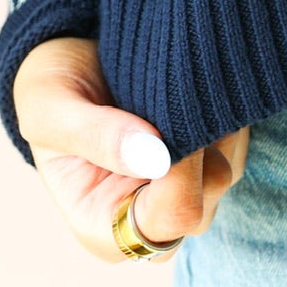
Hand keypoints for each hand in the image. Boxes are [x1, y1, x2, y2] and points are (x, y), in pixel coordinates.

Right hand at [13, 35, 249, 264]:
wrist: (70, 59)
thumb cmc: (51, 93)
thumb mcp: (50, 109)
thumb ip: (96, 135)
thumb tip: (155, 157)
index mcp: (102, 227)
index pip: (168, 220)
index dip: (179, 172)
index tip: (164, 122)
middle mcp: (147, 222)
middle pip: (203, 204)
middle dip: (196, 150)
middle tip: (169, 99)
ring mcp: (181, 194)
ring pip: (225, 172)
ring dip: (210, 128)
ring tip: (170, 93)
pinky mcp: (206, 162)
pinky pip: (235, 146)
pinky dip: (222, 116)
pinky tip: (190, 93)